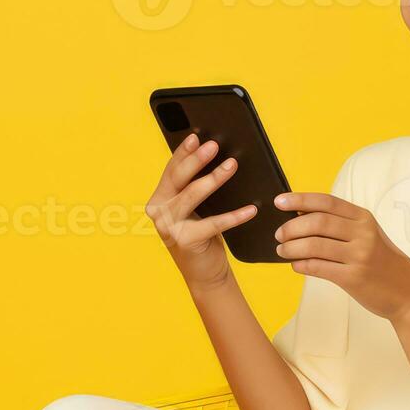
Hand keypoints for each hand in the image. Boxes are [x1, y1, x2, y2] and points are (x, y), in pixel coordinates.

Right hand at [145, 132, 254, 291]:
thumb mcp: (195, 208)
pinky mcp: (185, 240)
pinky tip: (251, 209)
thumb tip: (213, 154)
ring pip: (192, 195)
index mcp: (159, 198)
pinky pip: (214, 223)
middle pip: (178, 178)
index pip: (171, 170)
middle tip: (214, 145)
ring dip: (214, 179)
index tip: (196, 136)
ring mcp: (168, 226)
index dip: (183, 152)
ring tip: (232, 165)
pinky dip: (235, 216)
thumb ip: (194, 186)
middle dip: (197, 160)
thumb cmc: (202, 235)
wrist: (205, 273)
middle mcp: (158, 211)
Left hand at [272, 190, 409, 322]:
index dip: (300, 199)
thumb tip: (300, 215)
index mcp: (364, 218)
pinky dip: (301, 265)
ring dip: (292, 247)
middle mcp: (363, 233)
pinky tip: (295, 265)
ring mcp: (359, 255)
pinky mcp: (354, 277)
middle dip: (292, 227)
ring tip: (281, 250)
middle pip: (317, 222)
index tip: (279, 201)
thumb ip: (340, 224)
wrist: (407, 291)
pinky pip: (319, 268)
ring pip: (314, 246)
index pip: (326, 202)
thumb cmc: (381, 262)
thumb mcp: (367, 235)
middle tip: (279, 234)